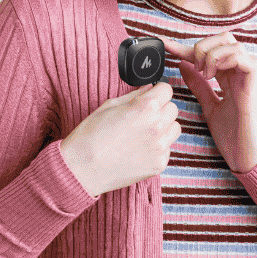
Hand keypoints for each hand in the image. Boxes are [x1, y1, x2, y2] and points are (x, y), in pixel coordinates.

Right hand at [59, 82, 180, 196]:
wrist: (82, 169)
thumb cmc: (90, 136)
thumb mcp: (109, 106)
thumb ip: (134, 96)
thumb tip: (150, 89)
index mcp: (146, 107)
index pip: (167, 90)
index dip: (158, 92)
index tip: (151, 97)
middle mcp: (158, 126)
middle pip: (173, 109)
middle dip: (161, 109)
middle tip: (143, 117)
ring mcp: (160, 147)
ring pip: (175, 128)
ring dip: (164, 128)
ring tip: (143, 133)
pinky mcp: (159, 164)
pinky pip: (167, 149)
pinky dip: (157, 147)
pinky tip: (139, 150)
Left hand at [164, 33, 256, 173]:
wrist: (247, 157)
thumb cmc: (234, 136)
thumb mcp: (209, 106)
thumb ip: (199, 86)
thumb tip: (183, 66)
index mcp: (229, 77)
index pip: (207, 52)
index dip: (183, 46)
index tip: (162, 44)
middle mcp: (239, 73)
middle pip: (224, 38)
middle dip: (203, 45)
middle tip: (192, 65)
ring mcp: (247, 77)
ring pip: (234, 44)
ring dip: (212, 53)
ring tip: (204, 73)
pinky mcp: (254, 84)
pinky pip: (244, 58)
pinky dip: (225, 60)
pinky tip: (213, 75)